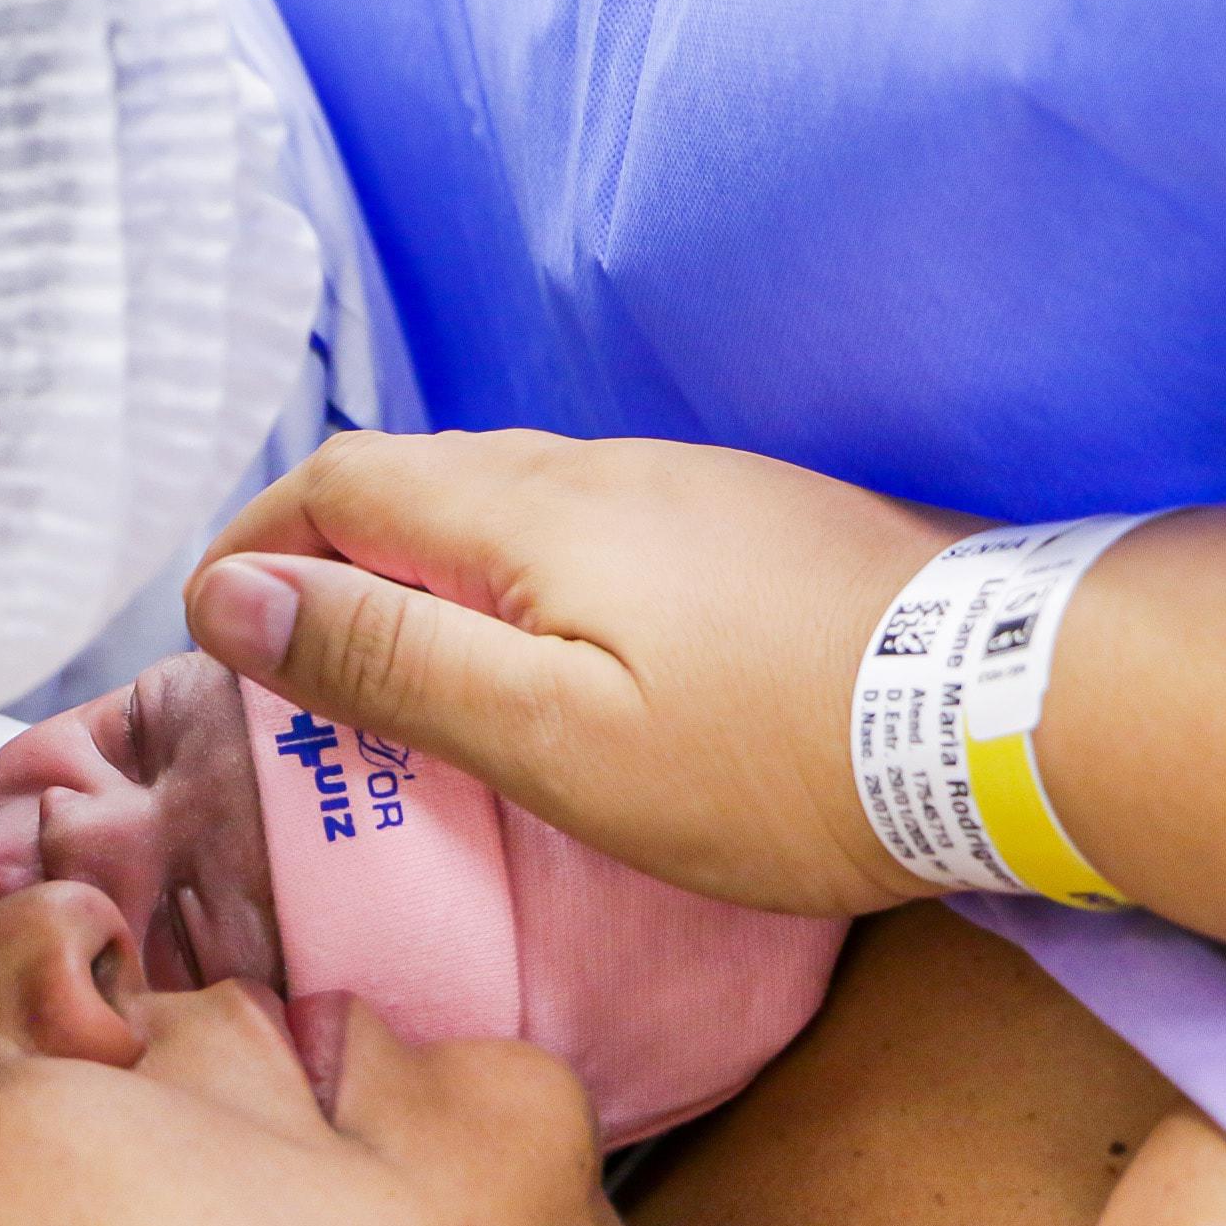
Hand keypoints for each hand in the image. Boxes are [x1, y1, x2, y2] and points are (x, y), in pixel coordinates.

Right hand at [184, 430, 967, 917]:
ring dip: (422, 568)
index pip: (341, 483)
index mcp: (530, 514)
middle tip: (288, 662)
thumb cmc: (774, 753)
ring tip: (402, 672)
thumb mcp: (554, 738)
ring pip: (507, 504)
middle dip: (324, 554)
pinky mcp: (751, 527)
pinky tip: (546, 661)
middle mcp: (601, 471)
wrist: (1016, 710)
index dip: (253, 544)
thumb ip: (391, 663)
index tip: (210, 627)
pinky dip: (517, 581)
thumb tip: (235, 600)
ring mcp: (687, 490)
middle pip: (417, 480)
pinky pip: (589, 530)